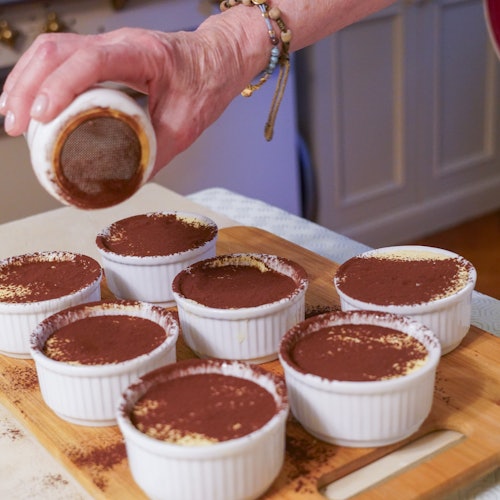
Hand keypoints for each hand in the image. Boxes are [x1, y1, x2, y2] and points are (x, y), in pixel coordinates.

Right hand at [0, 23, 253, 174]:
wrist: (218, 59)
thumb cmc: (207, 85)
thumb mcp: (186, 126)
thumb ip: (156, 153)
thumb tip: (125, 182)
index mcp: (142, 54)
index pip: (89, 61)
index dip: (59, 87)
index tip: (41, 117)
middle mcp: (119, 43)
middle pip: (56, 50)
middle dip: (28, 86)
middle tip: (15, 126)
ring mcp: (109, 46)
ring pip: (52, 50)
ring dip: (27, 81)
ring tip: (13, 118)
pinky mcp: (105, 55)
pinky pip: (63, 58)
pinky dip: (41, 79)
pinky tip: (32, 103)